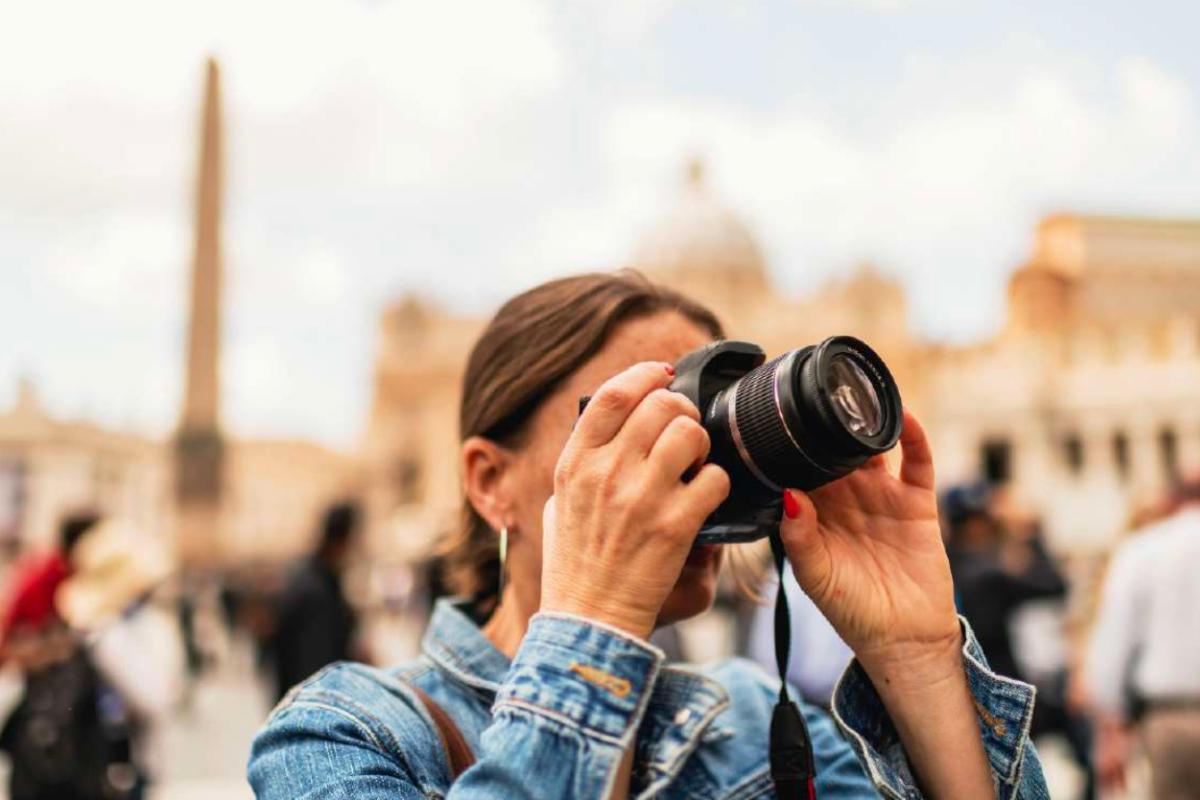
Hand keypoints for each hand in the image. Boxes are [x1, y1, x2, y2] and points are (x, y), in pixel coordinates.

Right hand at [540, 362, 730, 638]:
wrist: (588, 623)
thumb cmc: (573, 566)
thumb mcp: (558, 506)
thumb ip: (581, 467)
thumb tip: (608, 433)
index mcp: (575, 464)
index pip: (613, 394)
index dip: (645, 375)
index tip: (664, 374)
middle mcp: (606, 473)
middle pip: (661, 405)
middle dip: (682, 411)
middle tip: (686, 430)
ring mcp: (642, 498)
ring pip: (691, 434)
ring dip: (702, 444)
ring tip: (697, 464)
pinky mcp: (675, 527)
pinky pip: (714, 479)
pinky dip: (719, 484)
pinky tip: (706, 497)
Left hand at [783, 410, 997, 796]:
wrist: (902, 639)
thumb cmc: (850, 611)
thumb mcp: (815, 576)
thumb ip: (800, 537)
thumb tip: (789, 495)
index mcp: (815, 511)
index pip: (799, 467)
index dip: (790, 444)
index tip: (778, 417)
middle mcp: (847, 498)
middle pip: (834, 449)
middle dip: (826, 423)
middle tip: (817, 392)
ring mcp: (882, 496)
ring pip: (872, 447)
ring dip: (865, 422)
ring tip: (856, 393)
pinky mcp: (917, 502)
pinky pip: (916, 462)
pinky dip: (912, 437)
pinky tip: (903, 415)